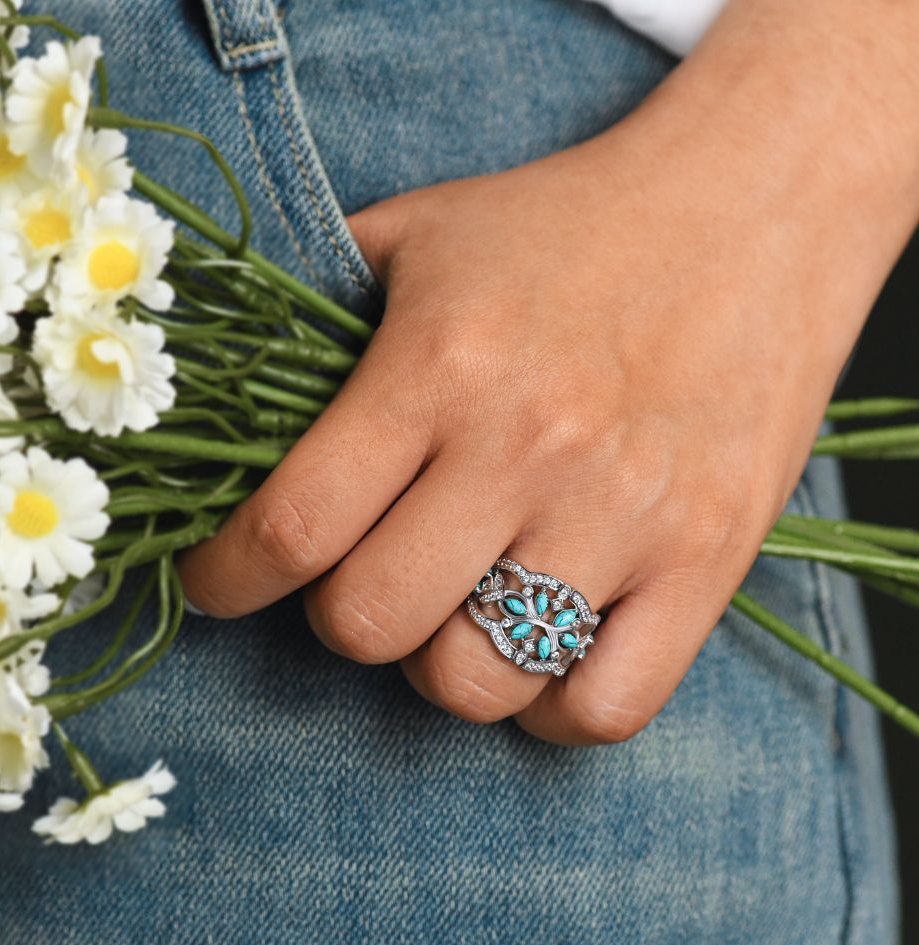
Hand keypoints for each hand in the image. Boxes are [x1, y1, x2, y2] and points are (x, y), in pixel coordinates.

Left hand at [180, 0, 918, 742]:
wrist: (751, 209)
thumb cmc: (570, 225)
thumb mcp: (423, 232)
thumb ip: (315, 308)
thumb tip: (226, 386)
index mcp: (439, 368)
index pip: (292, 526)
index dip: (227, 578)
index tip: (219, 582)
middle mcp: (527, 450)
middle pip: (370, 624)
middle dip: (337, 619)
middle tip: (360, 575)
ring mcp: (624, 516)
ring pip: (476, 682)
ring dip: (437, 663)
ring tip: (455, 606)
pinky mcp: (707, 560)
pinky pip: (603, 708)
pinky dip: (549, 710)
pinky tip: (539, 654)